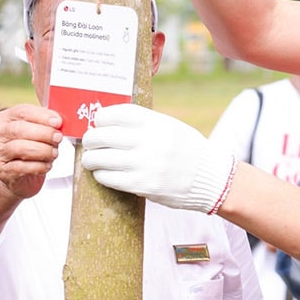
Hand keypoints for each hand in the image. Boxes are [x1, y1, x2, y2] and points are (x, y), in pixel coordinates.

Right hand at [0, 104, 64, 200]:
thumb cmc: (27, 148)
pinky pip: (22, 167)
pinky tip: (47, 165)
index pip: (22, 111)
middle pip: (19, 129)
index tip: (57, 122)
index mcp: (6, 118)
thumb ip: (45, 124)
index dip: (42, 116)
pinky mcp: (3, 170)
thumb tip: (59, 121)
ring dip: (42, 150)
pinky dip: (38, 166)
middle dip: (43, 133)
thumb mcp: (34, 131)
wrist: (14, 174)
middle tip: (58, 138)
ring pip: (20, 148)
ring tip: (53, 153)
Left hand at [81, 104, 236, 213]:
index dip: (102, 117)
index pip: (118, 113)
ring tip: (90, 159)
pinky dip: (101, 175)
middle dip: (90, 139)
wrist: (210, 178)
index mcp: (157, 123)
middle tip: (89, 142)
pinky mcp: (143, 185)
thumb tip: (110, 124)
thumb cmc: (188, 150)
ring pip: (101, 158)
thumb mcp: (171, 127)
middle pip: (103, 135)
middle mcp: (149, 141)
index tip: (98, 121)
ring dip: (90, 159)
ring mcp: (145, 164)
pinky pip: (110, 178)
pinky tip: (102, 173)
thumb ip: (145, 124)